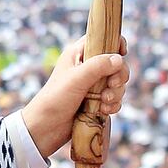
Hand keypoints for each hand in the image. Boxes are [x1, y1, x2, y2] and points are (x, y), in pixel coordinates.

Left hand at [21, 36, 129, 157]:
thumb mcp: (77, 79)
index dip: (115, 43)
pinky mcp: (96, 102)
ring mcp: (92, 85)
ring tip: (104, 102)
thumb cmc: (56, 98)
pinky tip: (103, 111)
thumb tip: (120, 59)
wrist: (45, 129)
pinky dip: (113, 104)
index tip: (122, 53)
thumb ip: (98, 66)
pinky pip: (114, 99)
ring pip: (116, 83)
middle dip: (118, 75)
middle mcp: (87, 67)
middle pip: (115, 63)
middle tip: (112, 84)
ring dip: (116, 92)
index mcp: (79, 54)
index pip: (101, 39)